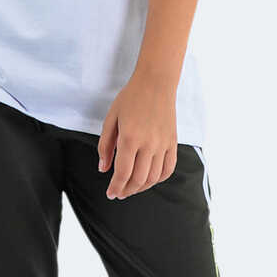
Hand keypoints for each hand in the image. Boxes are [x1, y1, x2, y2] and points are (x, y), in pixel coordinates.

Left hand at [97, 73, 177, 199]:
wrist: (156, 83)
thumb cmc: (131, 98)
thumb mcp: (111, 119)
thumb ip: (105, 145)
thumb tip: (103, 169)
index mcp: (129, 138)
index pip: (122, 173)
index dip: (115, 187)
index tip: (111, 194)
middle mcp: (148, 144)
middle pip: (138, 179)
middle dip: (127, 190)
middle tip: (120, 193)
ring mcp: (162, 144)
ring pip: (154, 177)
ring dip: (142, 187)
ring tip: (132, 188)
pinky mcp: (172, 142)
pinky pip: (168, 168)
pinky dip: (159, 178)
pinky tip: (150, 179)